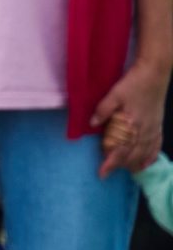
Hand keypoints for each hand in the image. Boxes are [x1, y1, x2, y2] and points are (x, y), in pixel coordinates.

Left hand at [91, 62, 167, 176]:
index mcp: (131, 124)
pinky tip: (146, 164)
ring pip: (144, 153)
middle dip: (120, 164)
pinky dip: (151, 156)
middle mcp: (143, 130)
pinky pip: (156, 146)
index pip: (119, 150)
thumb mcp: (114, 94)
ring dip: (134, 163)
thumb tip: (92, 123)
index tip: (102, 173)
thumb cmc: (133, 84)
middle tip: (108, 169)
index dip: (110, 163)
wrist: (154, 75)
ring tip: (125, 171)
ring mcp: (153, 129)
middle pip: (131, 154)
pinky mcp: (158, 126)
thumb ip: (103, 110)